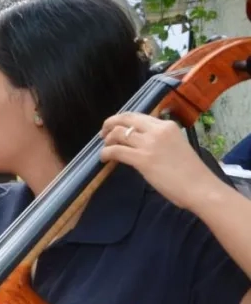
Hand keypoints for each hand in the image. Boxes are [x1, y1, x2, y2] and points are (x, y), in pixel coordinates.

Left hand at [100, 112, 221, 209]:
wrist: (200, 187)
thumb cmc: (191, 172)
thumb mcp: (176, 145)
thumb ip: (159, 140)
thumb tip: (140, 142)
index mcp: (167, 126)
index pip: (138, 116)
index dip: (122, 120)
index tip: (114, 127)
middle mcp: (157, 130)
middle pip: (125, 119)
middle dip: (110, 124)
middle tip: (102, 134)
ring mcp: (149, 144)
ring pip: (118, 133)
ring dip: (107, 140)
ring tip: (105, 147)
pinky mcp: (142, 159)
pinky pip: (116, 150)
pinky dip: (105, 153)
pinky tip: (104, 158)